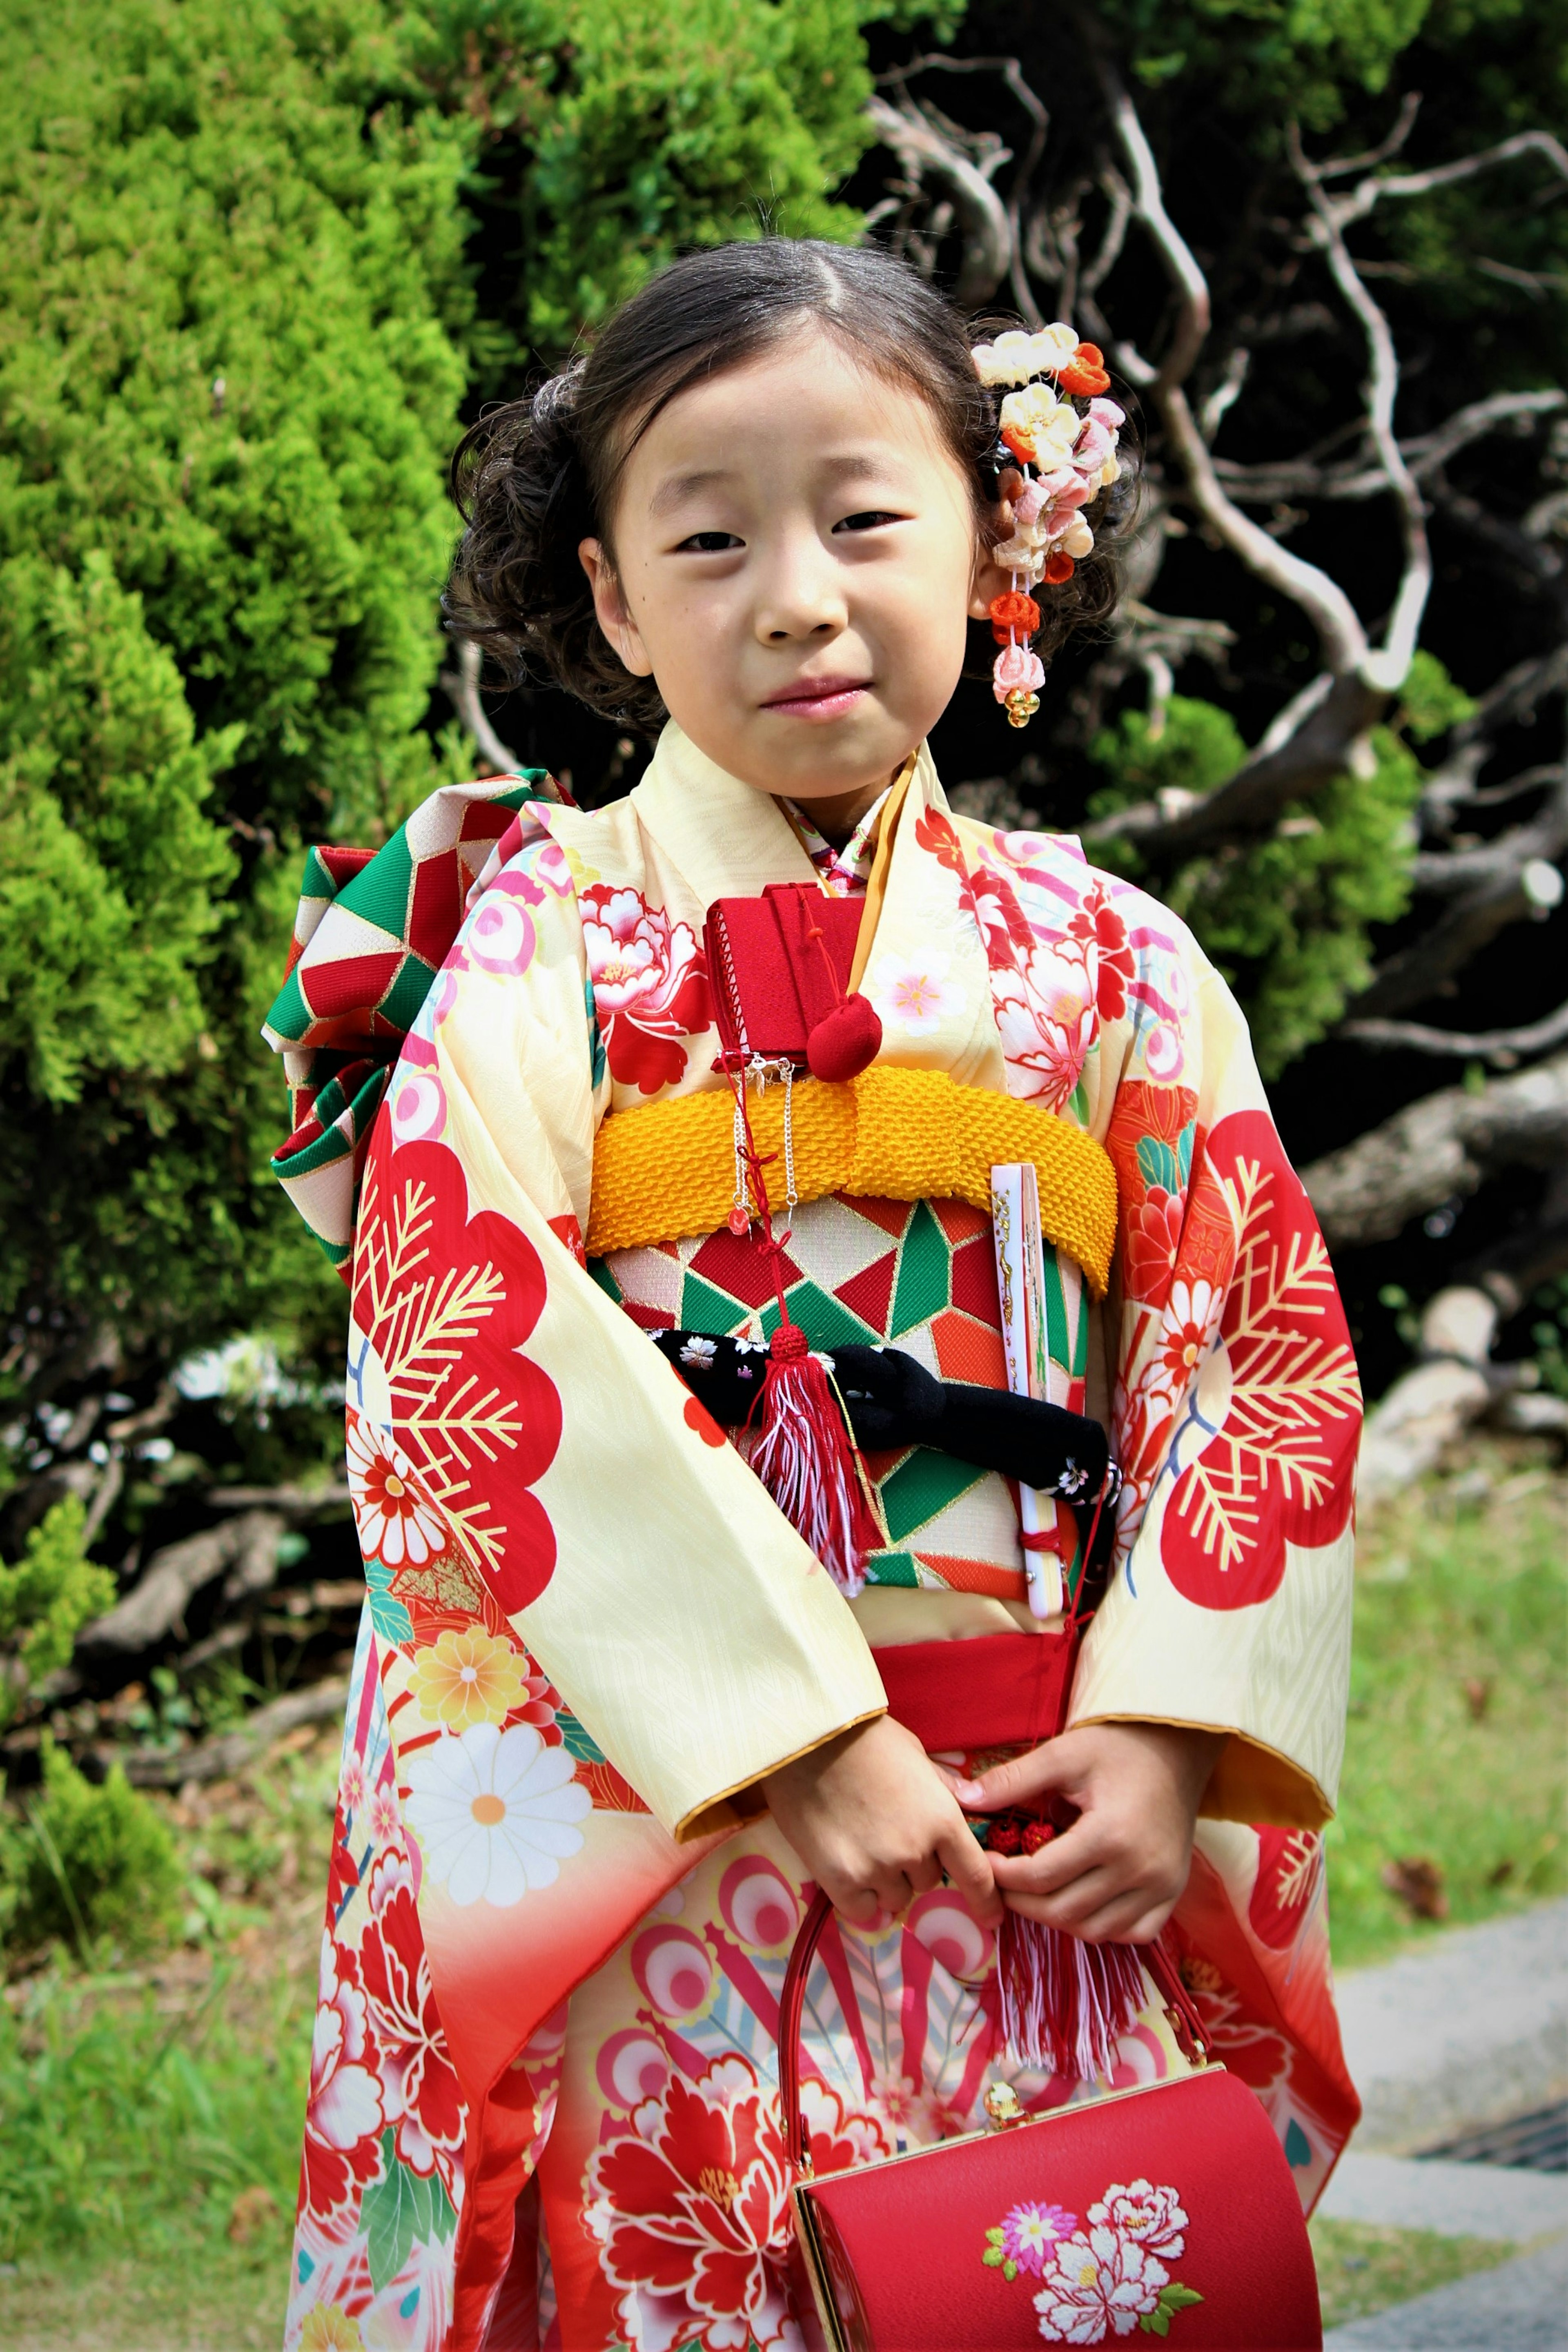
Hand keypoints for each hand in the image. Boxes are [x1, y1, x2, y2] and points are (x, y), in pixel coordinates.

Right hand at [762, 1714, 999, 1931]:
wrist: (808, 1736)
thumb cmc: (865, 1738)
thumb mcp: (915, 1755)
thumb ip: (942, 1789)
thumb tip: (966, 1802)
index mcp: (942, 1819)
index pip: (975, 1875)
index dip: (986, 1901)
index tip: (991, 1918)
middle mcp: (915, 1851)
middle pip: (926, 1881)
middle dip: (912, 1863)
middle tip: (885, 1829)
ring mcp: (877, 1868)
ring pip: (894, 1897)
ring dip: (884, 1879)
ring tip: (859, 1839)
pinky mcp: (840, 1879)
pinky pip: (862, 1910)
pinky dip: (858, 1896)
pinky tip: (845, 1865)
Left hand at [950, 1723, 1225, 1944]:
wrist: (1176, 1749)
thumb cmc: (1117, 1748)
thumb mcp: (1063, 1754)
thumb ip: (1013, 1780)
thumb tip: (963, 1799)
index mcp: (1110, 1834)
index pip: (1042, 1876)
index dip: (1004, 1876)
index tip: (985, 1862)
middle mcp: (1140, 1869)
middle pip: (1065, 1912)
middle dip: (1024, 1903)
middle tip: (1003, 1883)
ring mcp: (1161, 1886)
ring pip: (1097, 1931)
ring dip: (1058, 1919)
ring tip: (1036, 1894)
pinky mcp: (1173, 1893)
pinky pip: (1134, 1934)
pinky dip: (1102, 1929)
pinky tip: (1081, 1904)